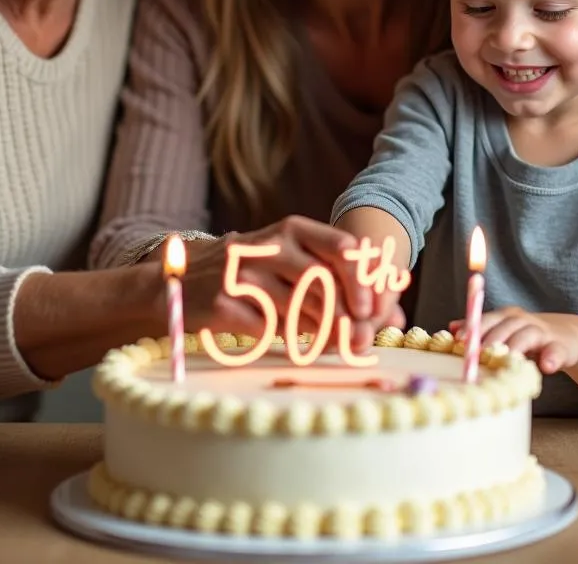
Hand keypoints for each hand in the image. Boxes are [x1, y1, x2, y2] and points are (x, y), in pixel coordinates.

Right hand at [183, 216, 404, 352]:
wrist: (182, 279)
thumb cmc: (252, 272)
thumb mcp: (291, 261)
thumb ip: (338, 281)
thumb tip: (395, 316)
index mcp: (292, 229)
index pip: (342, 246)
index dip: (363, 280)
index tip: (371, 309)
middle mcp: (269, 245)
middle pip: (323, 279)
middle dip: (346, 315)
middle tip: (359, 339)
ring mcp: (244, 273)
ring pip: (300, 307)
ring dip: (323, 333)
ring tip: (334, 347)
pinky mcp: (225, 304)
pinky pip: (271, 328)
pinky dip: (291, 342)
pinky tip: (299, 347)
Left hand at [452, 306, 577, 374]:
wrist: (569, 337)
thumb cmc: (528, 336)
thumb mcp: (504, 330)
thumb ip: (480, 330)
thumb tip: (451, 328)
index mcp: (507, 316)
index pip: (487, 318)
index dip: (473, 327)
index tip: (459, 339)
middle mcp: (524, 321)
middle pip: (506, 324)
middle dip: (492, 338)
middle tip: (480, 354)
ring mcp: (544, 333)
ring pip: (528, 335)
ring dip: (516, 346)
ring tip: (506, 358)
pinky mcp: (562, 348)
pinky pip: (556, 352)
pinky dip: (551, 359)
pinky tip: (546, 367)